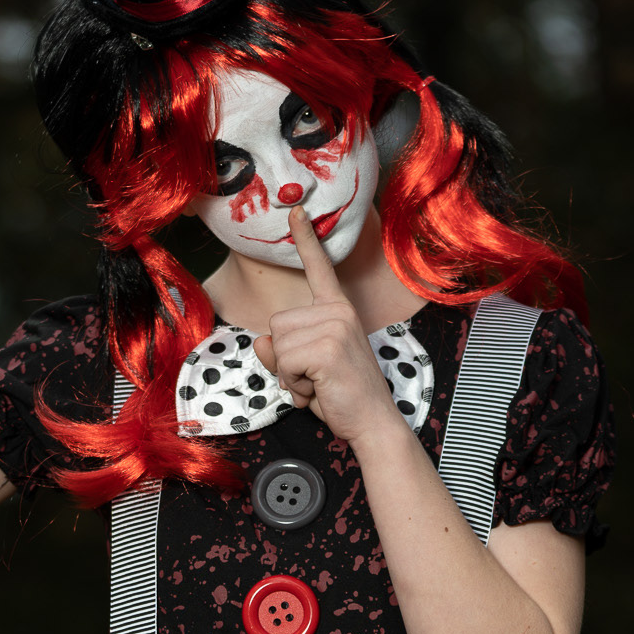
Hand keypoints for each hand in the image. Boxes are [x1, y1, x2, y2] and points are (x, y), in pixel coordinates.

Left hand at [252, 207, 404, 447]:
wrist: (372, 422)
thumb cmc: (341, 396)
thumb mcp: (304, 370)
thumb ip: (281, 352)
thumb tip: (262, 342)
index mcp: (337, 309)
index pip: (318, 269)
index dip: (306, 240)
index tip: (295, 210)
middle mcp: (338, 311)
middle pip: (277, 323)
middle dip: (285, 358)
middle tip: (315, 376)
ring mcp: (335, 326)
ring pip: (278, 343)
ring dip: (289, 373)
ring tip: (318, 383)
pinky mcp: (328, 348)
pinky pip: (284, 362)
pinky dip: (293, 384)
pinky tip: (318, 389)